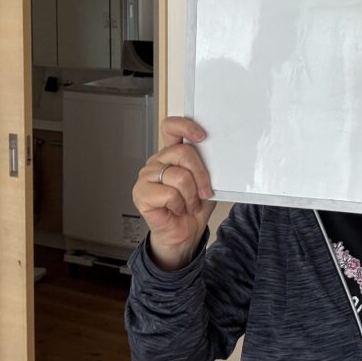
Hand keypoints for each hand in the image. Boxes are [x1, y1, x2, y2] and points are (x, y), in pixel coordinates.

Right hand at [132, 116, 216, 270]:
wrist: (184, 234)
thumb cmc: (193, 208)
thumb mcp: (208, 184)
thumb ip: (209, 168)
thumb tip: (220, 156)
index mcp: (171, 154)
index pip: (171, 127)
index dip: (185, 126)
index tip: (202, 136)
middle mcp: (157, 162)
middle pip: (183, 153)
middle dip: (201, 175)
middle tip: (205, 191)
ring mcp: (147, 177)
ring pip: (179, 176)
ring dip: (191, 195)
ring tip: (189, 204)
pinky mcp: (141, 193)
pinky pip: (169, 193)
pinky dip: (180, 204)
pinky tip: (178, 209)